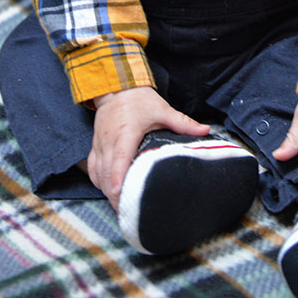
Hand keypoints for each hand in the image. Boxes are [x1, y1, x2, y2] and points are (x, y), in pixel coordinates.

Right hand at [88, 86, 209, 207]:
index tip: (118, 195)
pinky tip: (107, 190)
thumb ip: (183, 123)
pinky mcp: (95, 145)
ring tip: (118, 205)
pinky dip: (98, 181)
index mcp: (126, 133)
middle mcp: (109, 141)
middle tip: (125, 211)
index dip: (117, 178)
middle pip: (107, 172)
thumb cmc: (139, 100)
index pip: (119, 159)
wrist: (116, 87)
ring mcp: (99, 144)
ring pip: (98, 173)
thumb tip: (205, 130)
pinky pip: (92, 168)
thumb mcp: (163, 109)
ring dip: (106, 190)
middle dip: (113, 193)